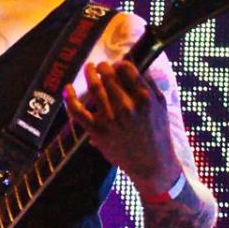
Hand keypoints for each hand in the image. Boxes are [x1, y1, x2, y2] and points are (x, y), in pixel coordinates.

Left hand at [64, 61, 181, 196]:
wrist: (151, 163)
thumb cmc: (157, 133)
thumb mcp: (161, 106)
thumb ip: (150, 84)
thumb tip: (137, 64)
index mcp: (144, 98)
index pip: (126, 69)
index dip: (119, 63)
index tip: (116, 64)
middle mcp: (127, 107)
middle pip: (108, 76)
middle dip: (102, 67)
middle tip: (100, 66)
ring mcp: (110, 119)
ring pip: (95, 88)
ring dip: (89, 73)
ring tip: (89, 68)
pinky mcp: (97, 131)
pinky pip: (78, 111)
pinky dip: (70, 97)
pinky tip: (67, 87)